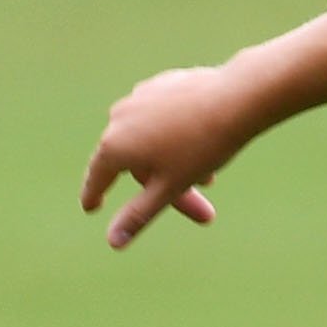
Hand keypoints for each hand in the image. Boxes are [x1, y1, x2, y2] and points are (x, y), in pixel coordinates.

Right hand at [80, 62, 261, 248]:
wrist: (235, 99)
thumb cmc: (202, 147)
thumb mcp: (170, 187)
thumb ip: (139, 214)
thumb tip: (113, 242)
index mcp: (114, 145)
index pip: (99, 177)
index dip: (95, 194)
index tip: (90, 207)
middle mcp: (118, 118)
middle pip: (138, 163)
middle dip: (169, 189)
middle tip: (205, 213)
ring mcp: (139, 97)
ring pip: (154, 140)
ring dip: (178, 163)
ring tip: (211, 177)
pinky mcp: (162, 84)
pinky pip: (166, 118)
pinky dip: (181, 136)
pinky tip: (201, 141)